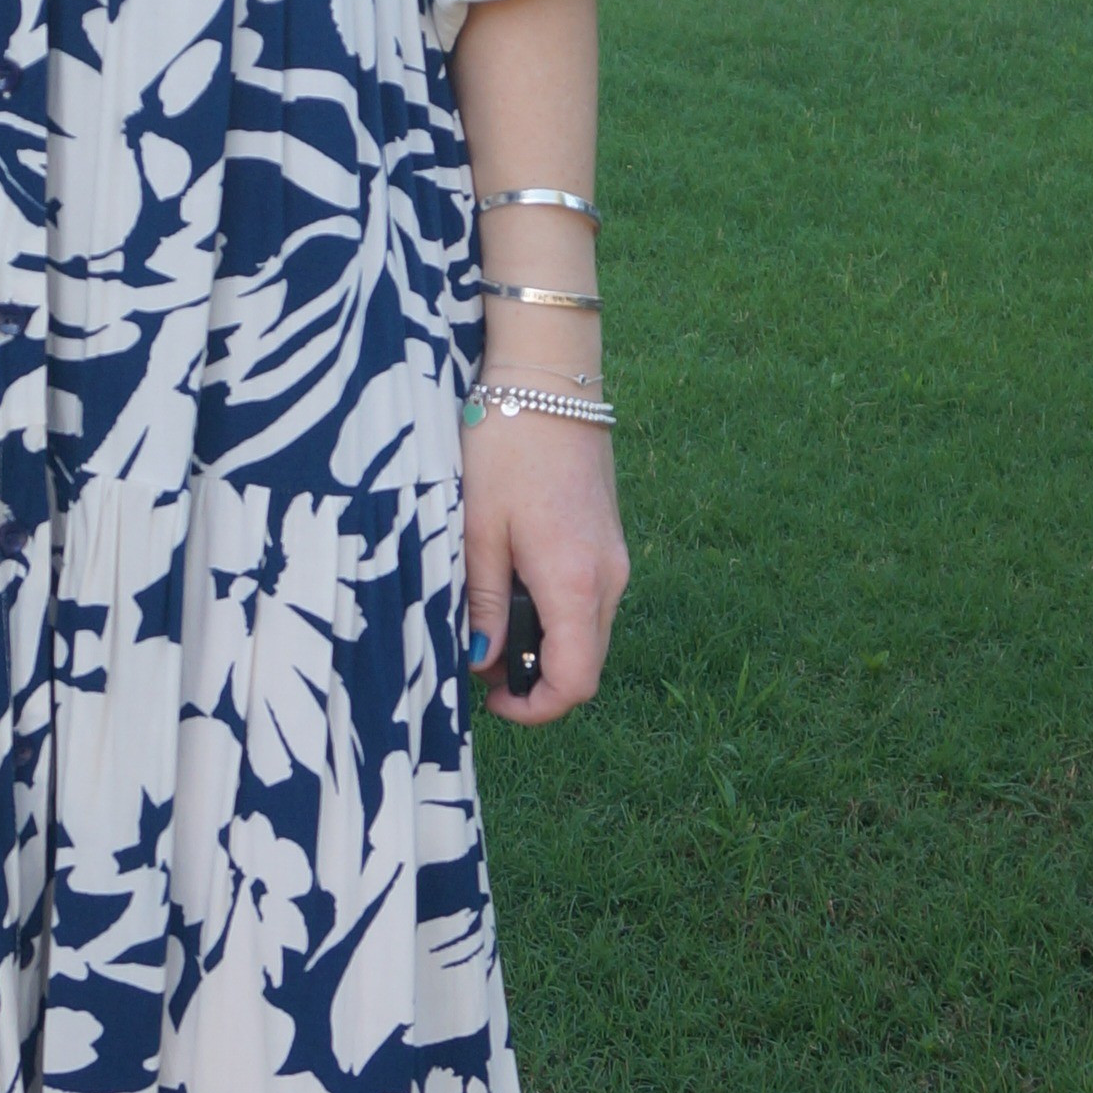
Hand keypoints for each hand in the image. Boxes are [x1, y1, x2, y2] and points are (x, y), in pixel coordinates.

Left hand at [461, 405, 627, 727]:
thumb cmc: (506, 448)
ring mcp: (615, 560)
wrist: (549, 383)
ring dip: (543, 645)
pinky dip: (555, 615)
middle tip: (477, 657)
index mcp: (576, 583)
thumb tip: (485, 661)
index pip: (574, 682)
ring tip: (489, 618)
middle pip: (583, 664)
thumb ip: (486, 602)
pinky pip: (588, 602)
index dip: (534, 709)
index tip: (489, 699)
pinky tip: (514, 586)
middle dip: (532, 679)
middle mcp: (609, 579)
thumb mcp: (479, 530)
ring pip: (586, 634)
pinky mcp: (609, 542)